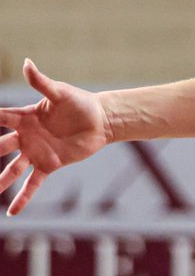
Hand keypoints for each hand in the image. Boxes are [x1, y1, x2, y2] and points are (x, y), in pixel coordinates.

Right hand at [0, 59, 110, 214]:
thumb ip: (41, 82)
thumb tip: (26, 62)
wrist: (101, 121)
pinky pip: (33, 184)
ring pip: (11, 169)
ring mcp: (36, 152)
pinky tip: (13, 213)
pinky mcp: (50, 165)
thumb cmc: (80, 103)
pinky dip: (23, 198)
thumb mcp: (60, 92)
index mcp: (24, 117)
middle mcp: (25, 136)